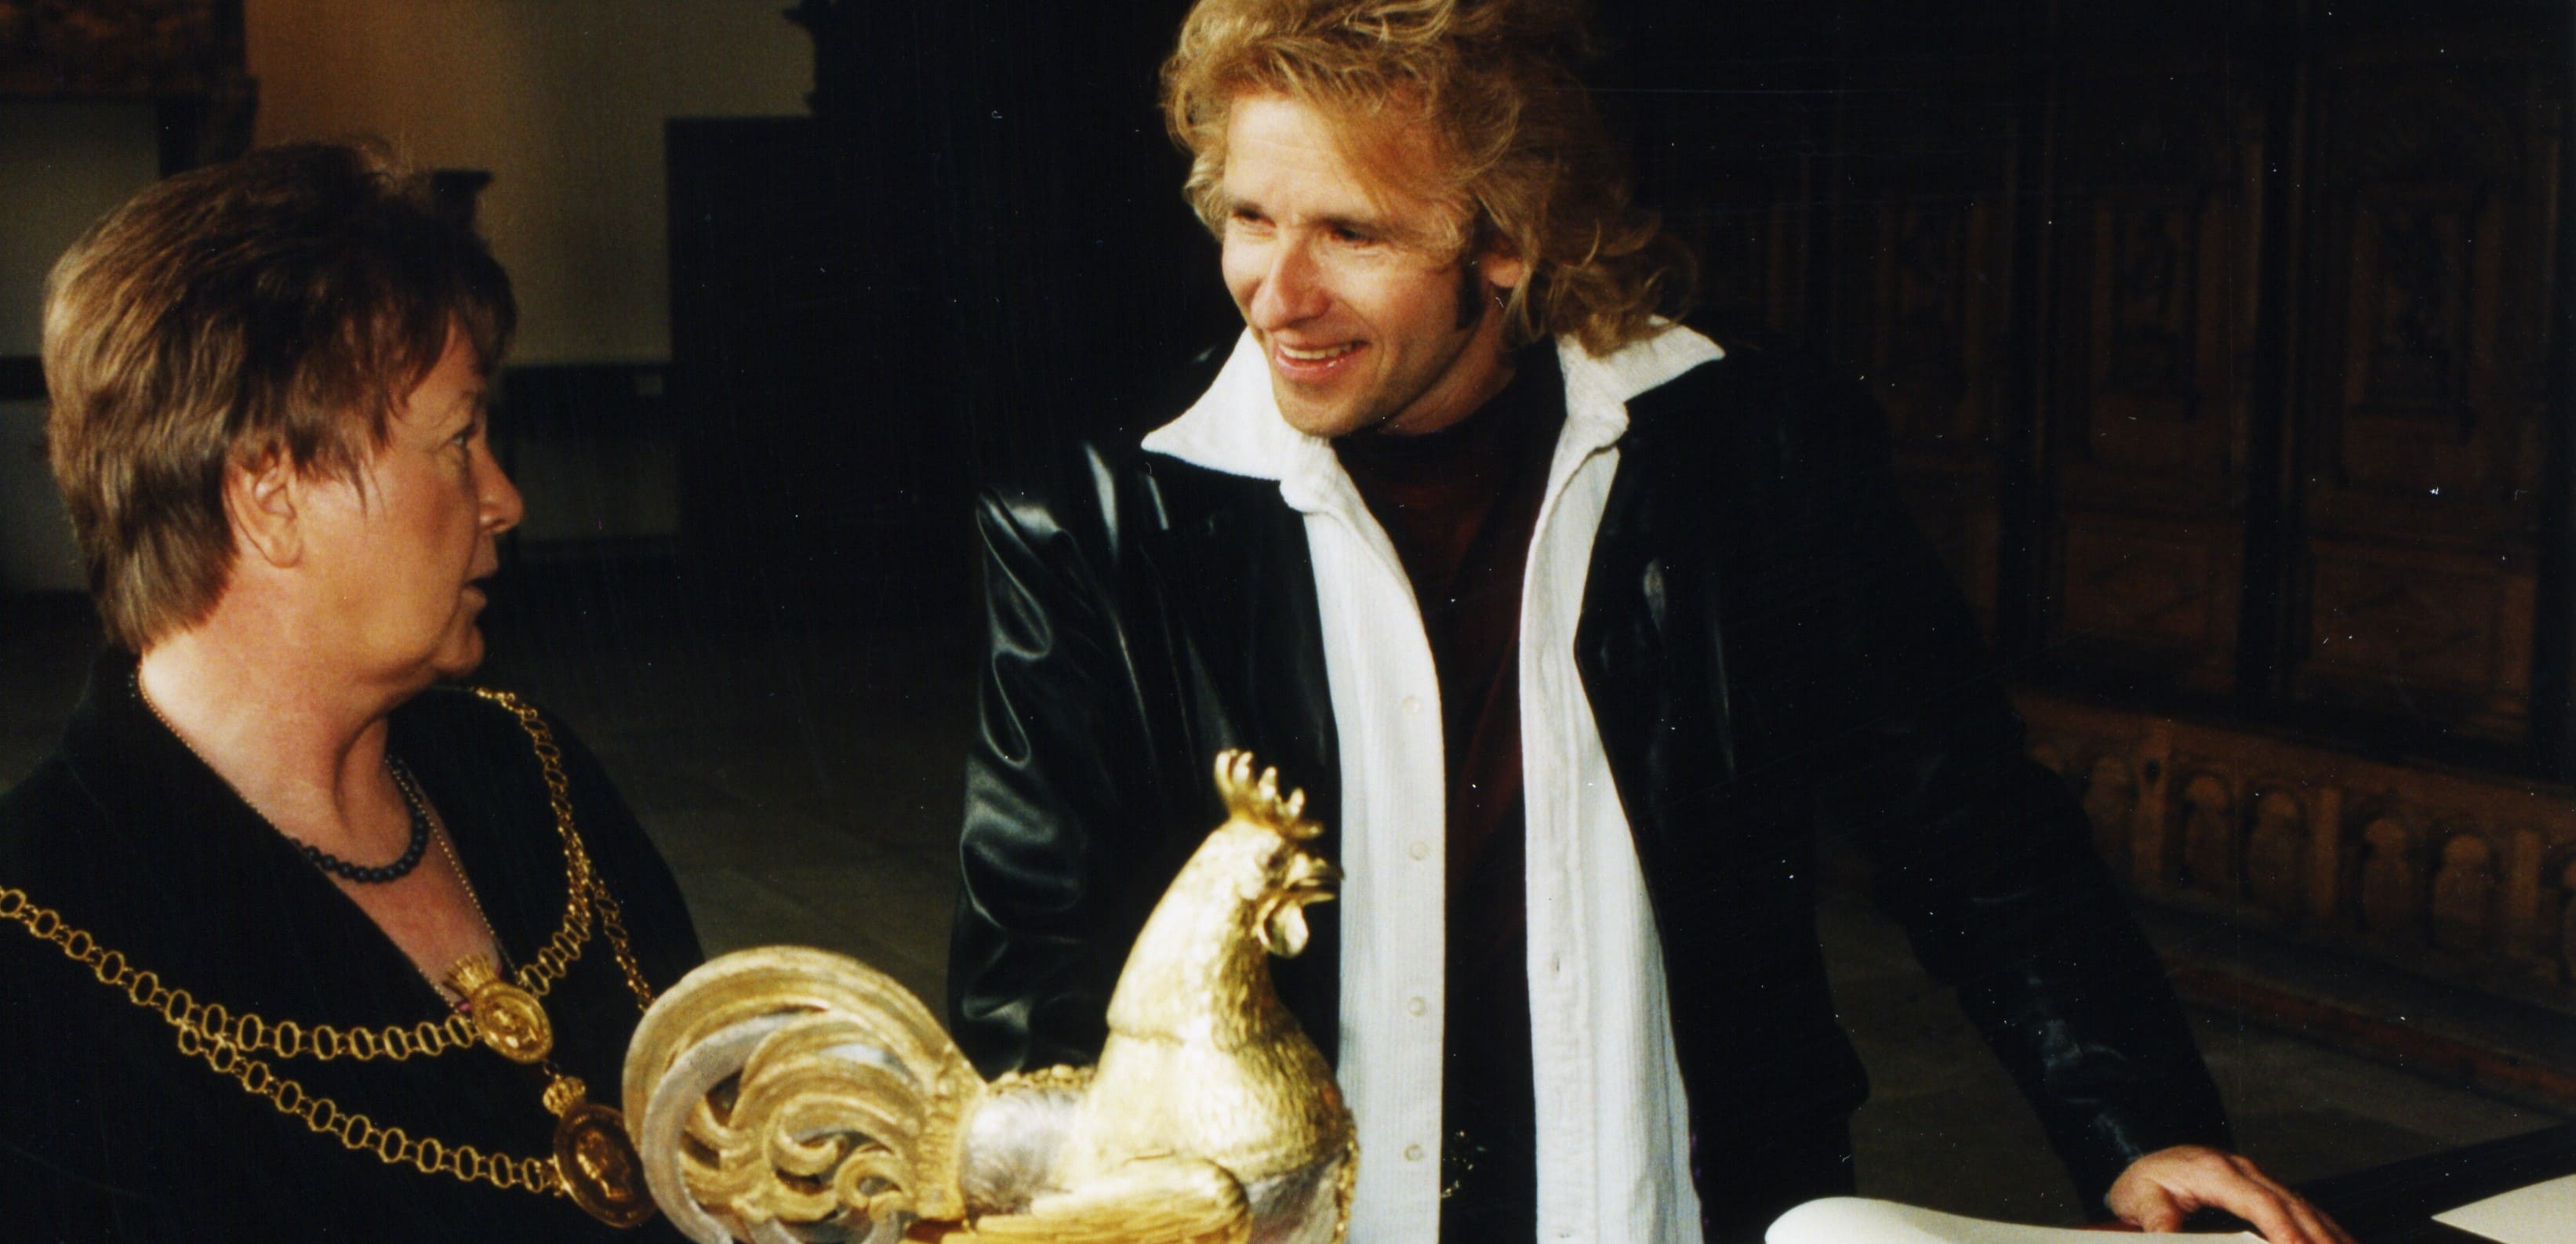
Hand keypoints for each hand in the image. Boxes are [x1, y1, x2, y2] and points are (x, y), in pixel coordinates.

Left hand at [2106, 1145, 2353, 1242]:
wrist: (2146, 1161)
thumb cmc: (2143, 1184)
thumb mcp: (2139, 1199)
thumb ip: (2158, 1221)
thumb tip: (2170, 1240)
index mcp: (2214, 1171)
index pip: (2259, 1202)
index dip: (2282, 1227)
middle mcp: (2243, 1171)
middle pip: (2291, 1205)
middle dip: (2318, 1236)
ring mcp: (2257, 1178)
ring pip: (2303, 1206)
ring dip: (2330, 1233)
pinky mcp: (2263, 1189)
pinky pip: (2300, 1208)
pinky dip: (2323, 1228)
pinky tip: (2340, 1242)